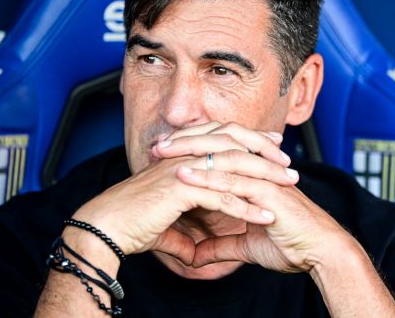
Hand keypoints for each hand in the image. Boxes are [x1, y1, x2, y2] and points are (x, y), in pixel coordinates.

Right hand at [71, 152, 285, 264]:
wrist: (104, 227)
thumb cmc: (130, 224)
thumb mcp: (165, 229)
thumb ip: (183, 237)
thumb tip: (195, 255)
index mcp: (182, 156)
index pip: (223, 138)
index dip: (250, 140)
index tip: (273, 145)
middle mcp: (184, 157)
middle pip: (234, 146)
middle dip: (266, 153)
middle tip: (289, 163)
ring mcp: (184, 170)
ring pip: (234, 168)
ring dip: (264, 178)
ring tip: (288, 187)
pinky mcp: (181, 189)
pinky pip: (222, 197)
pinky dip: (246, 208)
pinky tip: (265, 216)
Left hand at [153, 122, 352, 272]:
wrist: (321, 254)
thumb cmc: (292, 245)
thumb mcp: (247, 246)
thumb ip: (221, 246)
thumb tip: (197, 255)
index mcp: (257, 175)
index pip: (221, 151)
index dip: (193, 149)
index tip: (165, 154)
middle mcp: (260, 170)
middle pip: (220, 144)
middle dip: (187, 142)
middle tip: (158, 145)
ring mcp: (265, 178)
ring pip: (223, 156)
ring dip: (191, 153)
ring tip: (163, 154)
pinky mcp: (269, 191)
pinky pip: (234, 180)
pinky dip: (207, 176)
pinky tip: (184, 175)